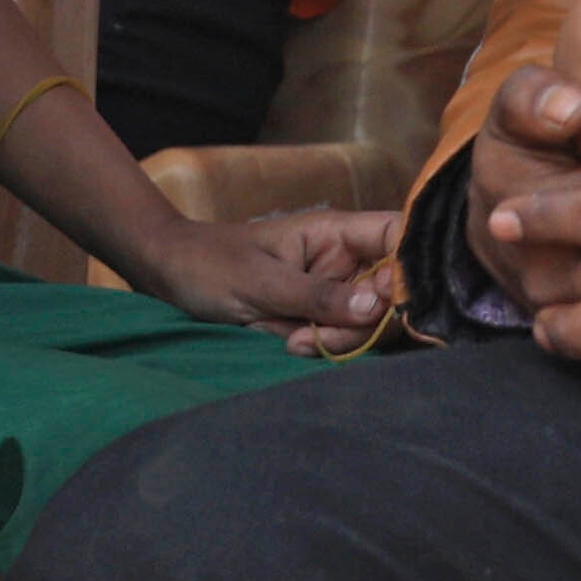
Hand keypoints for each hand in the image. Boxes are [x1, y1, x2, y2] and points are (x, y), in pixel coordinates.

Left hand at [138, 203, 401, 351]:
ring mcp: (334, 292)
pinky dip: (323, 347)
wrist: (171, 278)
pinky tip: (291, 344)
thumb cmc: (211, 264)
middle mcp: (345, 261)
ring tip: (294, 340)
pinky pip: (342, 338)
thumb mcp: (261, 282)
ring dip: (340, 339)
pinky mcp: (320, 319)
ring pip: (369, 322)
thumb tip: (378, 307)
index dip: (409, 265)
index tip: (388, 300)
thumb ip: (319, 296)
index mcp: (337, 232)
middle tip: (323, 333)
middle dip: (366, 320)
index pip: (397, 234)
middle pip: (390, 290)